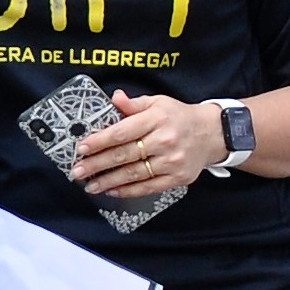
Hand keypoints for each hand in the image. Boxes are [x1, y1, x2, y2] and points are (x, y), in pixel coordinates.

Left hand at [71, 90, 223, 201]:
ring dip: (109, 181)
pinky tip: (112, 191)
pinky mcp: (178, 178)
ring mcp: (172, 161)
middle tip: (77, 171)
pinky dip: (128, 191)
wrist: (212, 134)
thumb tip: (114, 98)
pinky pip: (148, 187)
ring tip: (90, 185)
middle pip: (124, 155)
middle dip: (97, 164)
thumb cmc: (179, 117)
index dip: (100, 141)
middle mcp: (165, 140)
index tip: (82, 149)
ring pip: (134, 174)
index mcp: (157, 119)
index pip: (122, 132)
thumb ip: (134, 104)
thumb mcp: (158, 102)